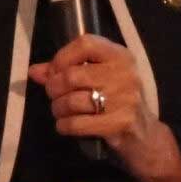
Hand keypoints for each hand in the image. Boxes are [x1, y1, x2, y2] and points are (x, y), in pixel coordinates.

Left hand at [28, 35, 180, 181]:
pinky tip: (66, 126)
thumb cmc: (118, 103)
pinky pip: (77, 123)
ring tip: (61, 112)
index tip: (54, 72)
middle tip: (55, 96)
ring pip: (72, 101)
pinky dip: (64, 126)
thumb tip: (34, 71)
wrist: (146, 137)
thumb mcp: (98, 80)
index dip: (62, 57)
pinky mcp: (120, 123)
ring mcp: (125, 99)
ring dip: (58, 109)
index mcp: (120, 56)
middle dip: (54, 88)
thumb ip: (66, 72)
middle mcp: (125, 73)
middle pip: (73, 75)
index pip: (85, 44)